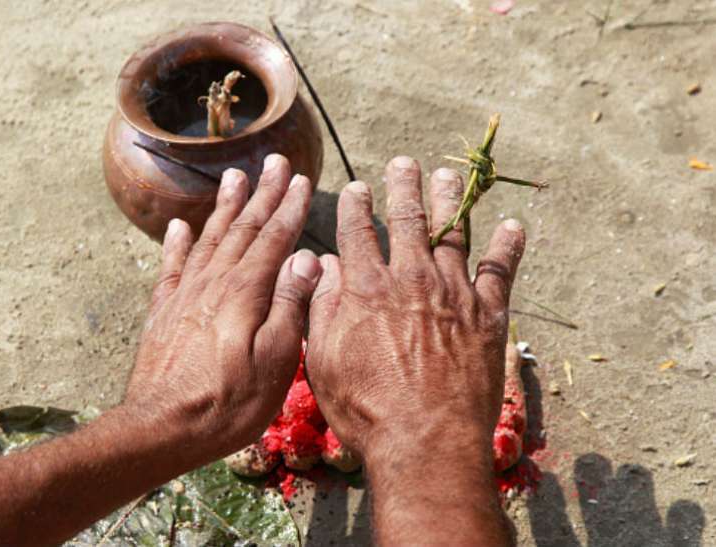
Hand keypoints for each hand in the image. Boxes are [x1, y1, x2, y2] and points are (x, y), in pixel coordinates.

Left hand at [125, 154, 320, 465]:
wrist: (162, 427)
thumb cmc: (230, 403)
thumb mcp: (275, 362)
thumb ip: (290, 306)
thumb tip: (307, 258)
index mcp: (246, 292)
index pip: (273, 239)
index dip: (288, 208)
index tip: (298, 178)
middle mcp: (214, 283)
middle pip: (243, 229)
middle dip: (261, 194)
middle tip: (273, 161)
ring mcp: (185, 295)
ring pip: (209, 239)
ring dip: (225, 207)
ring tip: (234, 177)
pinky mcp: (164, 312)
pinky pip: (172, 266)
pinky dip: (176, 243)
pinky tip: (178, 226)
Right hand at [306, 156, 524, 544]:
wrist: (425, 440)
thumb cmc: (366, 408)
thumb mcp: (323, 360)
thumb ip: (321, 308)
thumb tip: (323, 265)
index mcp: (366, 288)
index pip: (357, 231)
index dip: (355, 205)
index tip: (356, 188)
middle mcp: (410, 278)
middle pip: (406, 218)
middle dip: (404, 185)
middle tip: (404, 162)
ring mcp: (453, 292)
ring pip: (452, 232)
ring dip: (449, 199)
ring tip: (448, 176)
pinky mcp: (487, 314)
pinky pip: (500, 270)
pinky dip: (508, 245)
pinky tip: (513, 225)